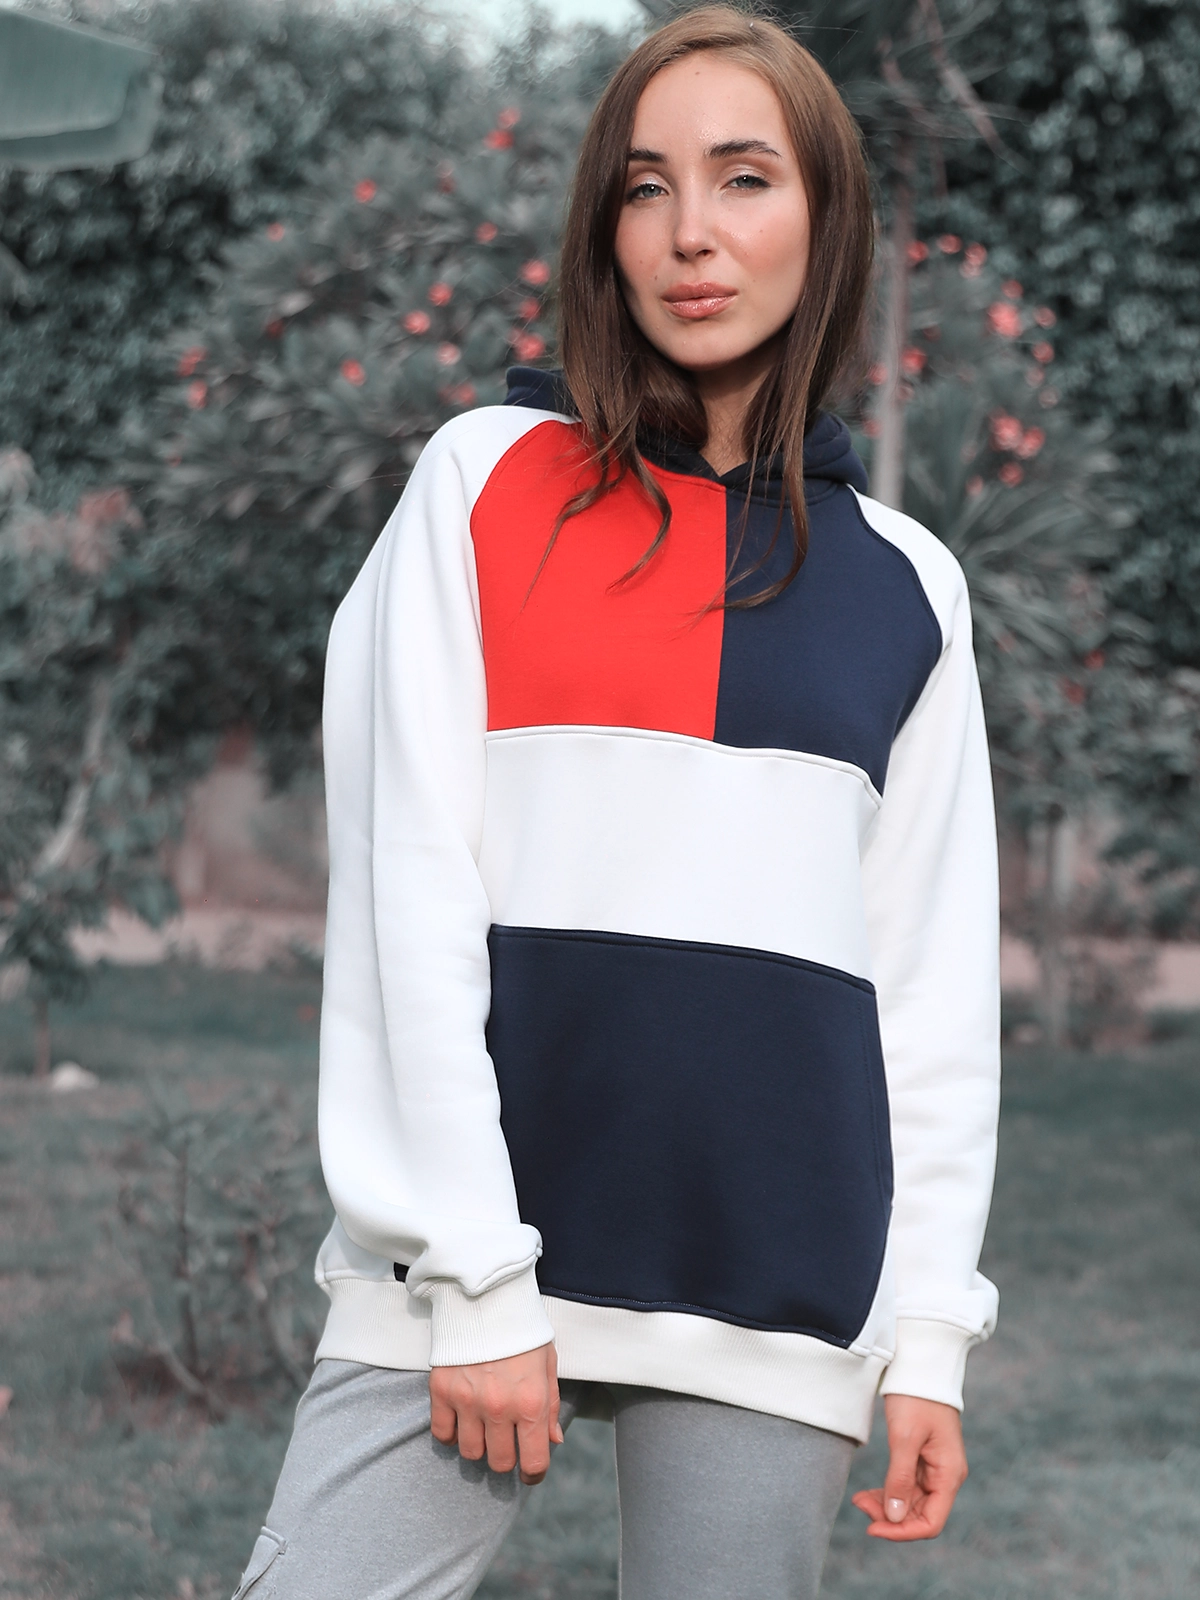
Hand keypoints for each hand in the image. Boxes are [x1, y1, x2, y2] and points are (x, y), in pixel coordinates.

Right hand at [429, 1342, 561, 1484]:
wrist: (487, 1297)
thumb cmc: (522, 1330)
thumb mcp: (547, 1363)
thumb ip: (550, 1406)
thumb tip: (552, 1441)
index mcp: (531, 1402)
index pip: (534, 1461)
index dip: (534, 1472)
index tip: (531, 1471)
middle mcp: (499, 1407)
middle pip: (500, 1462)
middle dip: (507, 1457)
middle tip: (507, 1442)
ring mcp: (467, 1401)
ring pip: (470, 1453)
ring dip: (479, 1446)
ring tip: (484, 1428)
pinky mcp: (442, 1391)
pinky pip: (442, 1434)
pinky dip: (452, 1433)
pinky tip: (462, 1420)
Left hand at [851, 1394, 966, 1540]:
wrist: (920, 1366)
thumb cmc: (916, 1398)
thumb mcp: (905, 1438)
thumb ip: (899, 1479)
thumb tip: (894, 1518)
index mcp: (949, 1474)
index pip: (931, 1522)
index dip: (903, 1532)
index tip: (873, 1527)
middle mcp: (945, 1476)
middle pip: (919, 1514)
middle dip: (890, 1517)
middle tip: (859, 1505)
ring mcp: (934, 1468)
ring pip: (910, 1502)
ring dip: (886, 1505)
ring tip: (858, 1500)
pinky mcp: (922, 1459)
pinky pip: (906, 1486)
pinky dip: (888, 1492)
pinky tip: (867, 1493)